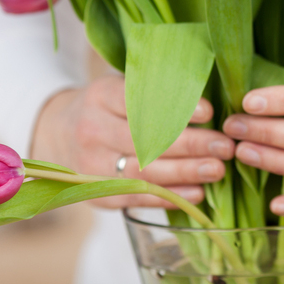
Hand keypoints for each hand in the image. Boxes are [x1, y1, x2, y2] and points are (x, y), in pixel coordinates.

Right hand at [31, 75, 233, 208]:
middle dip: (191, 144)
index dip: (176, 108)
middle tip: (225, 145)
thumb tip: (211, 104)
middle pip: (146, 139)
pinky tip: (198, 193)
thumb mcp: (121, 86)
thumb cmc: (108, 107)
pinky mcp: (95, 194)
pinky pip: (137, 197)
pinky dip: (170, 196)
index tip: (209, 112)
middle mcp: (91, 129)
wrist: (57, 134)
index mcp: (101, 95)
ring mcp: (89, 165)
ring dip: (186, 172)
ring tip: (218, 169)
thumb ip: (156, 91)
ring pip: (144, 171)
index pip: (140, 101)